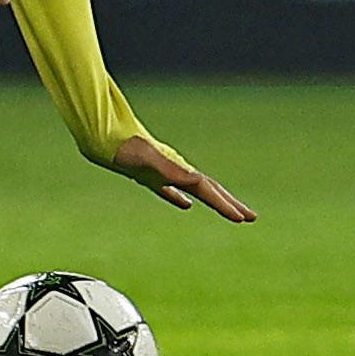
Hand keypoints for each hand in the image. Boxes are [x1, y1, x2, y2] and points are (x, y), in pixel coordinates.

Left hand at [111, 135, 256, 222]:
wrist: (103, 137)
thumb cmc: (125, 149)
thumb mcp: (149, 160)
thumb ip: (171, 170)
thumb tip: (196, 179)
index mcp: (178, 170)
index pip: (207, 190)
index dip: (225, 204)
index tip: (242, 219)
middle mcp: (175, 170)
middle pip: (209, 189)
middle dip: (230, 203)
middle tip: (251, 217)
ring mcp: (164, 172)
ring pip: (195, 189)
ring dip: (214, 201)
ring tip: (230, 212)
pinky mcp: (149, 175)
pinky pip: (171, 190)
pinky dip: (181, 198)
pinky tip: (185, 205)